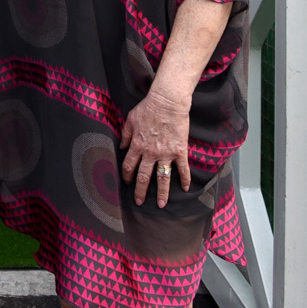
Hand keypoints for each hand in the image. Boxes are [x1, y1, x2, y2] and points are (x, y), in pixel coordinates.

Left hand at [120, 86, 191, 206]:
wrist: (167, 103)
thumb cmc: (147, 109)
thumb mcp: (130, 119)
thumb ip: (125, 135)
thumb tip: (121, 147)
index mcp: (136, 145)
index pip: (129, 166)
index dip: (126, 177)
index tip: (126, 183)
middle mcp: (150, 153)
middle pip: (144, 177)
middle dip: (140, 191)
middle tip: (139, 202)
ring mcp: (166, 154)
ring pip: (162, 178)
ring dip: (162, 193)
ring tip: (161, 204)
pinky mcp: (180, 151)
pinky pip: (183, 169)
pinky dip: (184, 179)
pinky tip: (185, 189)